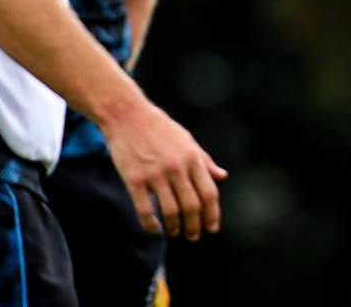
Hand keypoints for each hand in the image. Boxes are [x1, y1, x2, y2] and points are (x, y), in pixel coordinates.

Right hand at [105, 100, 228, 239]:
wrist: (128, 115)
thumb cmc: (159, 128)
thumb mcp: (187, 140)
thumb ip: (204, 160)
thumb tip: (222, 176)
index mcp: (192, 158)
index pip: (209, 193)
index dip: (212, 214)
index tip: (212, 227)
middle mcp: (176, 167)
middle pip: (192, 206)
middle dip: (195, 226)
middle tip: (193, 236)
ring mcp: (155, 174)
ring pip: (170, 211)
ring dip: (174, 227)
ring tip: (175, 231)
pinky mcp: (134, 180)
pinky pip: (145, 210)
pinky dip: (151, 224)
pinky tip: (154, 228)